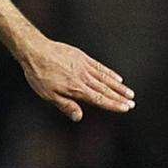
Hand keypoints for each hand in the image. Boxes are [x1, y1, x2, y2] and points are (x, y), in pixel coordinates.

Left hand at [17, 35, 134, 120]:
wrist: (34, 49)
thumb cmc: (38, 73)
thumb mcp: (48, 94)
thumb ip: (65, 105)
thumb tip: (79, 117)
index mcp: (76, 88)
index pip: (99, 99)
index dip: (113, 104)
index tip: (125, 108)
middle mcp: (83, 77)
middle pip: (105, 89)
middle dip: (119, 97)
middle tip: (132, 103)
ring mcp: (83, 66)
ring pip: (105, 78)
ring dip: (118, 86)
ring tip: (130, 93)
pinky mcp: (81, 57)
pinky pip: (99, 66)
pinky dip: (109, 72)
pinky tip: (117, 77)